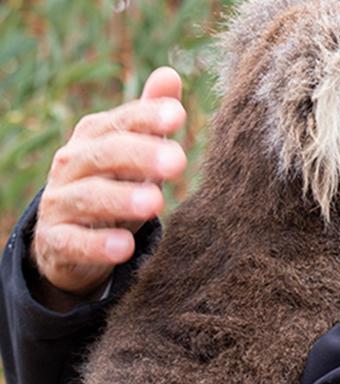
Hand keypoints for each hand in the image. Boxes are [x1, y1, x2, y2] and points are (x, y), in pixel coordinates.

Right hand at [30, 67, 186, 301]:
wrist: (72, 237)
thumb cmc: (115, 182)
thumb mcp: (136, 150)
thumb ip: (150, 117)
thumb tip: (170, 74)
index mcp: (95, 136)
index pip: (122, 121)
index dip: (147, 116)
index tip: (179, 115)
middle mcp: (72, 164)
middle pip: (106, 155)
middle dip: (141, 156)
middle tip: (178, 162)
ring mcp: (60, 202)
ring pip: (89, 196)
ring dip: (121, 198)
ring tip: (156, 203)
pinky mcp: (56, 241)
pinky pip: (73, 242)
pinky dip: (97, 245)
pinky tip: (123, 247)